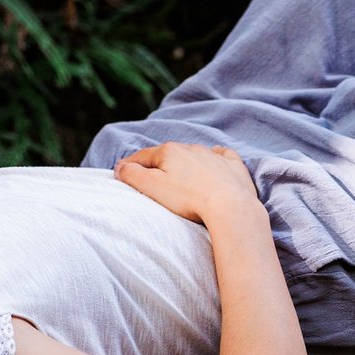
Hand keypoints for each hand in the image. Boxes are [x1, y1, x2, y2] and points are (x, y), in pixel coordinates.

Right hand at [112, 141, 260, 226]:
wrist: (230, 206)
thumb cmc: (188, 199)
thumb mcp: (152, 187)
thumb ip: (132, 175)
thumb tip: (120, 167)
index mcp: (169, 151)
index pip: (143, 156)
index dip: (130, 166)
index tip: (122, 175)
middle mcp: (191, 148)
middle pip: (168, 155)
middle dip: (158, 165)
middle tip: (151, 180)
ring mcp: (214, 156)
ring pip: (194, 155)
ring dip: (185, 164)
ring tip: (181, 178)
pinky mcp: (233, 166)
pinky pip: (222, 157)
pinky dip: (215, 159)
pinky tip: (214, 163)